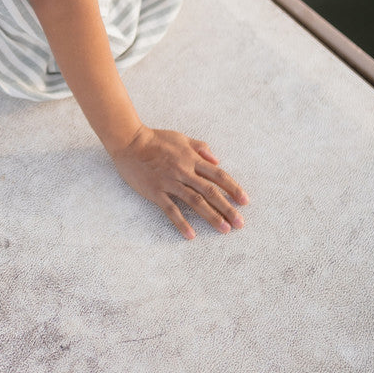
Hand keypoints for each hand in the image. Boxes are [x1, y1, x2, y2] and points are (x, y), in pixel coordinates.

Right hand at [109, 127, 248, 239]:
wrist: (129, 142)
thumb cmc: (155, 139)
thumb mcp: (181, 137)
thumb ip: (200, 148)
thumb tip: (217, 160)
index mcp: (192, 158)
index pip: (218, 175)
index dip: (233, 188)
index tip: (244, 201)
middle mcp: (184, 171)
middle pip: (211, 192)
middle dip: (228, 208)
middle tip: (240, 223)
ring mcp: (170, 182)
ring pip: (195, 202)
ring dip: (211, 216)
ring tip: (224, 229)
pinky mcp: (155, 191)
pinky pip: (171, 209)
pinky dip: (181, 223)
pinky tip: (191, 235)